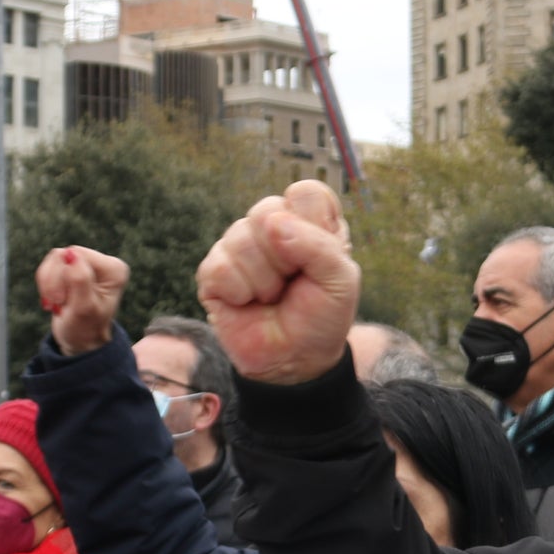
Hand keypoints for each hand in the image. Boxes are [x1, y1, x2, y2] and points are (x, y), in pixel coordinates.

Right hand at [37, 246, 128, 355]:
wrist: (81, 343)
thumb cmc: (85, 330)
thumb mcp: (84, 309)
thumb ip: (80, 280)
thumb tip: (71, 254)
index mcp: (113, 270)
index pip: (77, 256)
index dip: (62, 276)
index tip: (61, 301)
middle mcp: (103, 263)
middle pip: (64, 255)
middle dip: (53, 282)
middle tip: (56, 305)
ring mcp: (88, 265)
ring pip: (54, 258)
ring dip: (48, 284)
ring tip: (55, 304)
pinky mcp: (73, 268)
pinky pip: (50, 265)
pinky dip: (45, 284)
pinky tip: (53, 300)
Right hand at [194, 179, 360, 385]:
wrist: (294, 361)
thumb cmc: (321, 317)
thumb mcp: (341, 282)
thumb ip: (318, 246)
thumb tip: (273, 224)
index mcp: (306, 222)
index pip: (305, 192)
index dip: (313, 225)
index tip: (319, 257)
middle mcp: (270, 228)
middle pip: (267, 210)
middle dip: (286, 257)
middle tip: (293, 282)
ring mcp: (238, 247)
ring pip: (241, 238)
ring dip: (264, 280)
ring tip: (271, 297)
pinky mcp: (212, 272)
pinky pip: (220, 267)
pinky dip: (240, 293)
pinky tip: (248, 303)